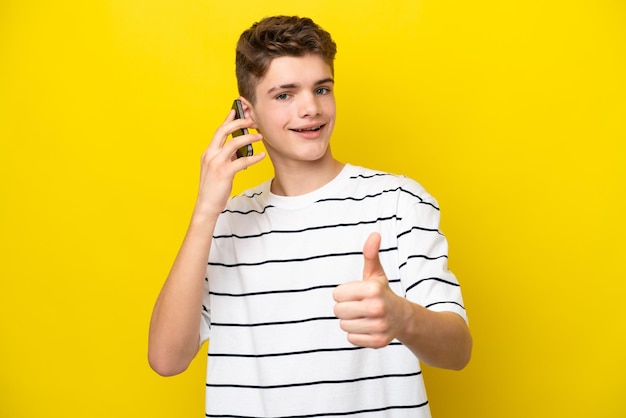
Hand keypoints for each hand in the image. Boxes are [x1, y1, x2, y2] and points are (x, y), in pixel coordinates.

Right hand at [193, 106, 264, 218]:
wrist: (206, 205)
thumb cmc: (213, 188)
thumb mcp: (218, 169)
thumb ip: (226, 158)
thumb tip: (239, 151)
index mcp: (208, 153)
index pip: (218, 131)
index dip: (227, 119)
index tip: (236, 110)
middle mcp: (210, 155)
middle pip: (224, 131)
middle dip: (239, 122)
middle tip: (252, 120)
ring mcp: (216, 163)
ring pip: (233, 143)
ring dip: (248, 137)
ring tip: (260, 136)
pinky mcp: (224, 173)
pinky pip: (242, 161)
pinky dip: (253, 157)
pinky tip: (261, 155)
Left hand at [333, 232, 408, 347]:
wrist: (403, 318)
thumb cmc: (383, 293)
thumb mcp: (376, 273)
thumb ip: (370, 254)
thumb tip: (374, 234)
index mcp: (373, 289)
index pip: (336, 294)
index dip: (344, 294)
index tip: (356, 294)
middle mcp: (377, 308)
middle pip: (338, 311)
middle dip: (345, 308)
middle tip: (359, 306)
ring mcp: (379, 326)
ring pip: (344, 326)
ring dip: (350, 322)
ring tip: (364, 316)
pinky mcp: (378, 342)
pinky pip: (351, 339)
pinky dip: (357, 334)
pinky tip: (368, 327)